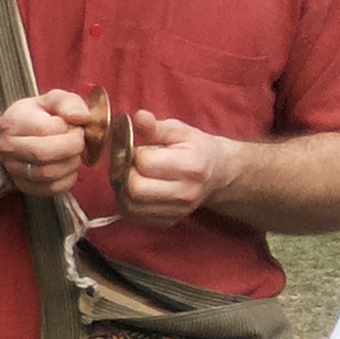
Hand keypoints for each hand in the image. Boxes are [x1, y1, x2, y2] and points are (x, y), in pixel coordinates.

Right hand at [0, 90, 91, 200]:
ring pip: (49, 174)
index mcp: (15, 121)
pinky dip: (68, 179)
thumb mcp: (50, 101)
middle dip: (72, 148)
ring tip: (72, 153)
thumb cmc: (33, 118)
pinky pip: (52, 189)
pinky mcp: (24, 186)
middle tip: (78, 141)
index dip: (70, 128)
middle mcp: (9, 146)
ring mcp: (13, 169)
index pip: (49, 129)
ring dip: (71, 163)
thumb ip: (69, 103)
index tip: (74, 126)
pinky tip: (67, 167)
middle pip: (44, 153)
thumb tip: (83, 118)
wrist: (7, 139)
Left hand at [114, 111, 229, 226]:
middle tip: (129, 164)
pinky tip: (134, 190)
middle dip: (124, 174)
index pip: (144, 163)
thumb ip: (156, 127)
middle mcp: (186, 192)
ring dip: (122, 190)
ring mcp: (178, 210)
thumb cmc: (195, 148)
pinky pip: (134, 217)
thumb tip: (139, 117)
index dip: (133, 153)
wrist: (217, 173)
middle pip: (135, 189)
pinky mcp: (168, 221)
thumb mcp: (179, 131)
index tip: (136, 148)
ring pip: (130, 206)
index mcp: (191, 166)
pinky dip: (126, 204)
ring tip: (131, 176)